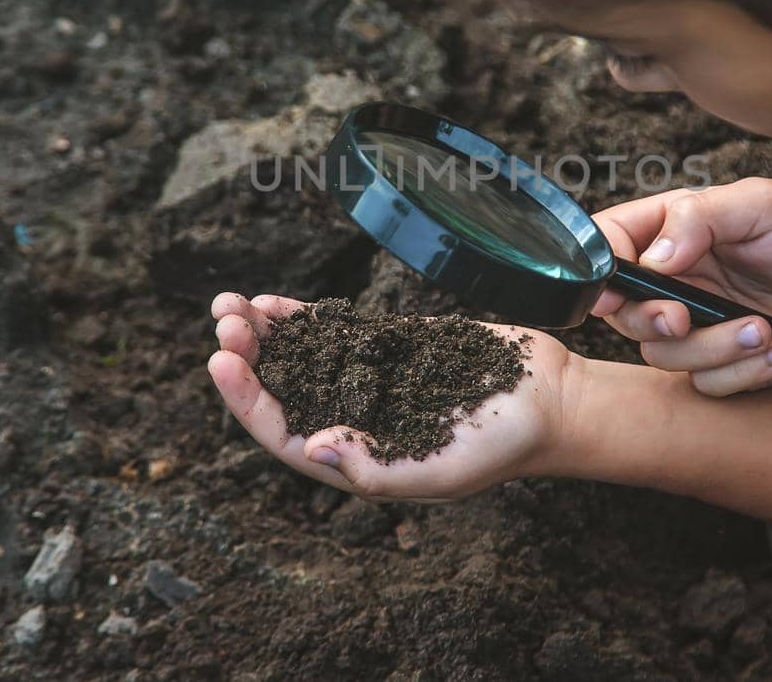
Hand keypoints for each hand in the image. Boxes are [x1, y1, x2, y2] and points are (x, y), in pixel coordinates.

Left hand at [207, 292, 576, 500]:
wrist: (548, 400)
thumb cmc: (500, 446)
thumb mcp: (441, 469)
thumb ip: (377, 468)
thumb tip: (312, 448)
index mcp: (355, 462)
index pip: (283, 435)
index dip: (247, 399)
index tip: (222, 360)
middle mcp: (350, 423)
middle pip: (280, 392)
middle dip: (246, 357)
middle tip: (224, 320)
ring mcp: (365, 383)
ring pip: (297, 358)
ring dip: (261, 334)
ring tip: (228, 303)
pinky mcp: (385, 349)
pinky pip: (329, 334)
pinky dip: (298, 319)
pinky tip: (269, 302)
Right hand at [593, 178, 771, 394]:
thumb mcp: (760, 204)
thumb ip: (700, 218)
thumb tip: (651, 257)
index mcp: (675, 234)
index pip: (612, 247)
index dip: (599, 272)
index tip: (613, 292)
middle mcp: (680, 282)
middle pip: (626, 314)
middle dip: (651, 322)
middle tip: (683, 318)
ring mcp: (702, 326)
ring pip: (666, 358)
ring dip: (713, 349)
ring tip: (764, 329)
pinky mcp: (730, 363)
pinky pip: (710, 385)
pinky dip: (745, 373)